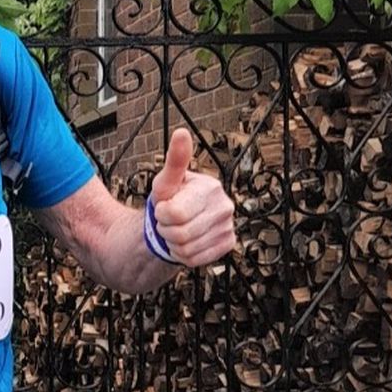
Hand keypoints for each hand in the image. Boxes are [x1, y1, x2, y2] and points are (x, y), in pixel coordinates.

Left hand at [149, 128, 236, 266]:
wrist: (176, 222)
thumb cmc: (170, 198)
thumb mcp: (166, 181)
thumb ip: (174, 160)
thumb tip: (181, 132)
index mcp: (210, 187)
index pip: (174, 213)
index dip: (162, 213)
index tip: (164, 206)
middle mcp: (225, 206)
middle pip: (180, 233)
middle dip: (166, 229)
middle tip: (168, 220)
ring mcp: (229, 226)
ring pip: (187, 249)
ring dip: (173, 243)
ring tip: (176, 229)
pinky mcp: (228, 244)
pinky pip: (196, 259)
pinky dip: (184, 254)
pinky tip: (186, 241)